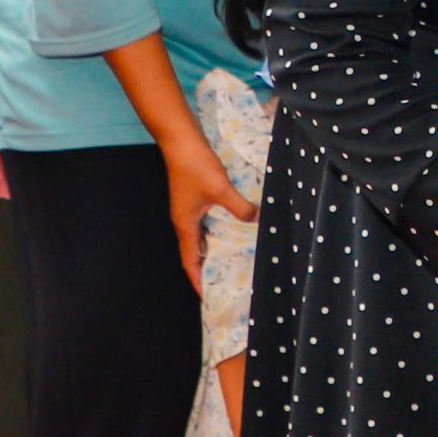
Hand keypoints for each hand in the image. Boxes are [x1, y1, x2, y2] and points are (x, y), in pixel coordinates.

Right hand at [167, 135, 255, 293]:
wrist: (181, 141)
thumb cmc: (196, 167)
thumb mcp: (222, 189)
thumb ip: (240, 207)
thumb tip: (256, 220)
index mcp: (185, 224)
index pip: (190, 259)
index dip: (196, 278)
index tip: (205, 295)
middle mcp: (184, 220)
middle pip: (194, 251)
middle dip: (206, 268)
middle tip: (223, 282)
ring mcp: (189, 208)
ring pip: (201, 236)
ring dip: (213, 249)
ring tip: (231, 261)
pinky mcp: (196, 197)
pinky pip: (206, 222)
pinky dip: (217, 231)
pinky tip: (233, 231)